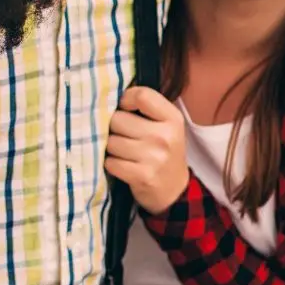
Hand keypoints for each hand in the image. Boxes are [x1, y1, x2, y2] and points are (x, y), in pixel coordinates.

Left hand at [105, 86, 187, 213]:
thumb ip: (146, 107)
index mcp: (172, 118)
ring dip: (111, 147)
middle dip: (114, 127)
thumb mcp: (166, 125)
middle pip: (118, 119)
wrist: (174, 189)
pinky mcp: (142, 176)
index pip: (142, 95)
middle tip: (123, 135)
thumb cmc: (163, 150)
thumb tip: (110, 95)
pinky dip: (112, 163)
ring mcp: (154, 157)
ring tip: (123, 151)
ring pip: (111, 142)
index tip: (124, 107)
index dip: (125, 99)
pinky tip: (122, 165)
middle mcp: (165, 136)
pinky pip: (110, 162)